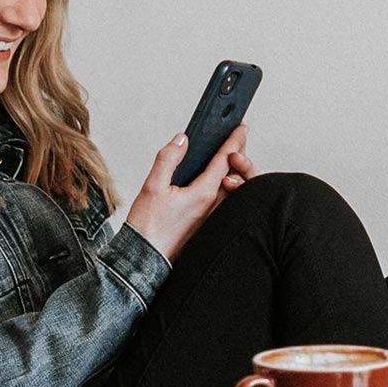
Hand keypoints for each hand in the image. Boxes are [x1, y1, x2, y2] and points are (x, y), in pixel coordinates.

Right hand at [123, 125, 253, 258]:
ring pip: (230, 187)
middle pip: (233, 173)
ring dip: (232, 170)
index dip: (234, 141)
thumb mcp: (153, 186)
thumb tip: (181, 140)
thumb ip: (168, 159)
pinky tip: (217, 181)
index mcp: (205, 194)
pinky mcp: (206, 224)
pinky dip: (224, 185)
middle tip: (239, 137)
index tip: (241, 127)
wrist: (145, 259)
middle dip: (238, 153)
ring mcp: (212, 216)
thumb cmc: (148, 229)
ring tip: (230, 155)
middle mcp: (213, 206)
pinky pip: (223, 200)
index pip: (225, 161)